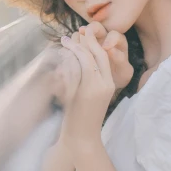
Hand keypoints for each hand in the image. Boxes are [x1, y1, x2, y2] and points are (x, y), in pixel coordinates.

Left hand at [57, 28, 114, 153]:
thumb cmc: (85, 116)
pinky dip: (66, 60)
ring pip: (84, 60)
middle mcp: (104, 85)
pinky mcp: (80, 95)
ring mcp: (92, 90)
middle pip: (95, 54)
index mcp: (110, 84)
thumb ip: (91, 77)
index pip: (103, 56)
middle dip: (84, 40)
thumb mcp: (93, 94)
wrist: (82, 138)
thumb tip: (81, 57)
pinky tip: (60, 56)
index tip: (83, 33)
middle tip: (73, 33)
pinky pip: (73, 71)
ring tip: (64, 40)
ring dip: (73, 47)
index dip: (93, 42)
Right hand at [71, 21, 133, 92]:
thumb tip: (111, 50)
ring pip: (84, 32)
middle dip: (91, 30)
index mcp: (118, 42)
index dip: (110, 39)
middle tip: (84, 33)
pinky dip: (71, 44)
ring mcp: (92, 41)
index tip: (106, 48)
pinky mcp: (81, 47)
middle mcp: (105, 38)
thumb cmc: (119, 76)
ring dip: (79, 36)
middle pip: (97, 27)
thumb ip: (120, 60)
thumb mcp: (124, 71)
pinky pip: (75, 41)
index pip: (114, 35)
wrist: (109, 83)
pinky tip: (67, 49)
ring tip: (73, 42)